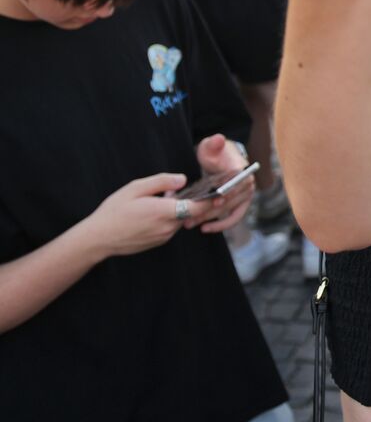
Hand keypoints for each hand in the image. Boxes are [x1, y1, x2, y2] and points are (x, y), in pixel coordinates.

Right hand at [83, 174, 211, 258]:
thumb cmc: (114, 211)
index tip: (222, 191)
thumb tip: (183, 179)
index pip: (198, 207)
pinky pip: (170, 227)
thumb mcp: (135, 188)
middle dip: (190, 201)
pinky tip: (152, 213)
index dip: (212, 199)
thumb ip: (161, 182)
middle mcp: (168, 227)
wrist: (97, 239)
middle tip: (179, 190)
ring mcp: (163, 237)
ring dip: (177, 210)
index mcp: (164, 212)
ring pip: (180, 219)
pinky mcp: (158, 242)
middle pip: (190, 212)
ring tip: (158, 201)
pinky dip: (169, 218)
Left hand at [189, 135, 254, 232]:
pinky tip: (205, 228)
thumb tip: (219, 138)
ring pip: (230, 211)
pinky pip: (234, 218)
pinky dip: (221, 225)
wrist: (221, 160)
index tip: (215, 201)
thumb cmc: (215, 153)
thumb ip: (213, 143)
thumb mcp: (211, 146)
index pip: (237, 184)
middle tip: (189, 217)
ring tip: (190, 224)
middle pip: (231, 201)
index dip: (228, 193)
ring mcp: (245, 196)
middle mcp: (248, 185)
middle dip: (210, 210)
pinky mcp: (240, 205)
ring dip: (211, 219)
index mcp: (242, 170)